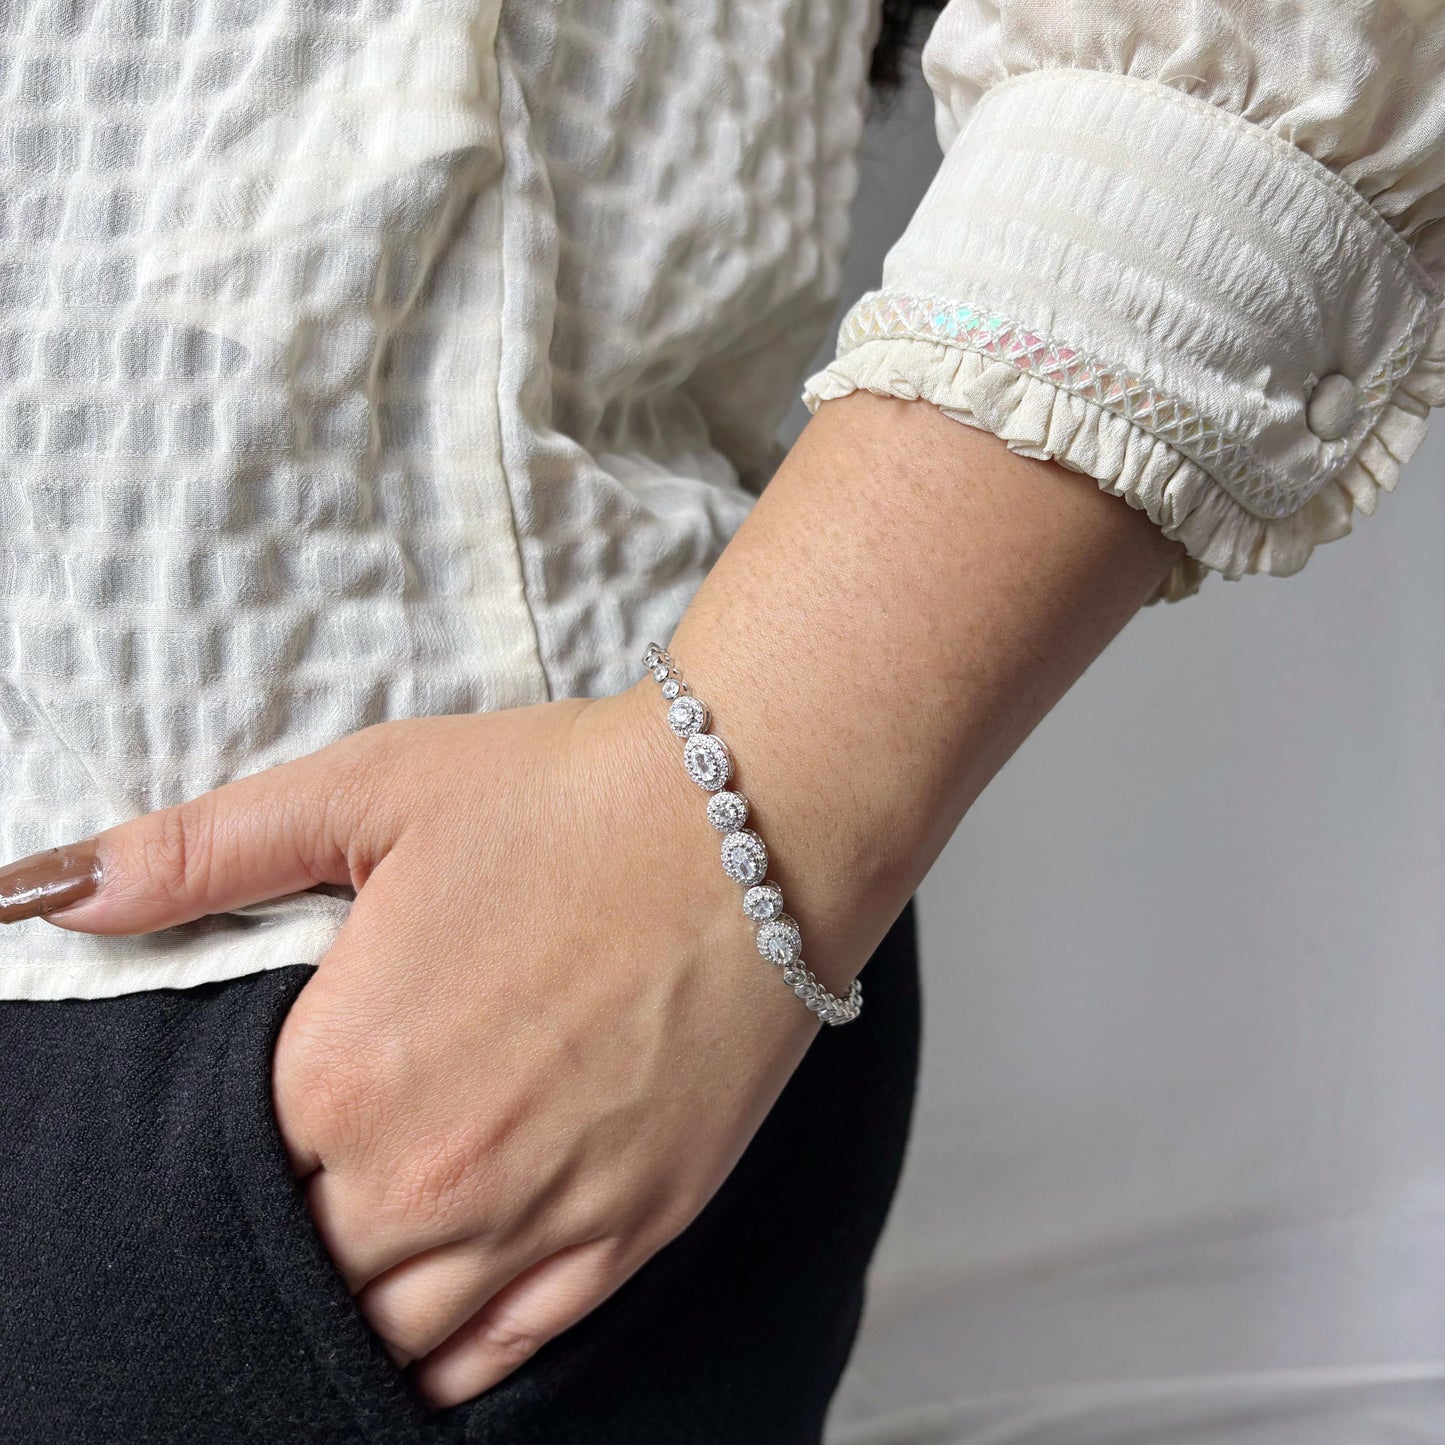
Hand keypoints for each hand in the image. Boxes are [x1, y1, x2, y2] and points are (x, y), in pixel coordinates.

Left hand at [20, 685, 829, 1406]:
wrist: (750, 821)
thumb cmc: (565, 798)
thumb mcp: (370, 790)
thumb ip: (204, 850)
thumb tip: (58, 889)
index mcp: (342, 1077)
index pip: (232, 1178)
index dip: (242, 1147)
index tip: (277, 1108)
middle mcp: (430, 1177)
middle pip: (308, 1268)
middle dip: (298, 1231)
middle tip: (321, 1181)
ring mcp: (539, 1216)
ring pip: (396, 1332)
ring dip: (363, 1302)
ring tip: (364, 1255)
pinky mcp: (631, 1229)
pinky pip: (507, 1349)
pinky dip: (451, 1357)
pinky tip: (434, 1330)